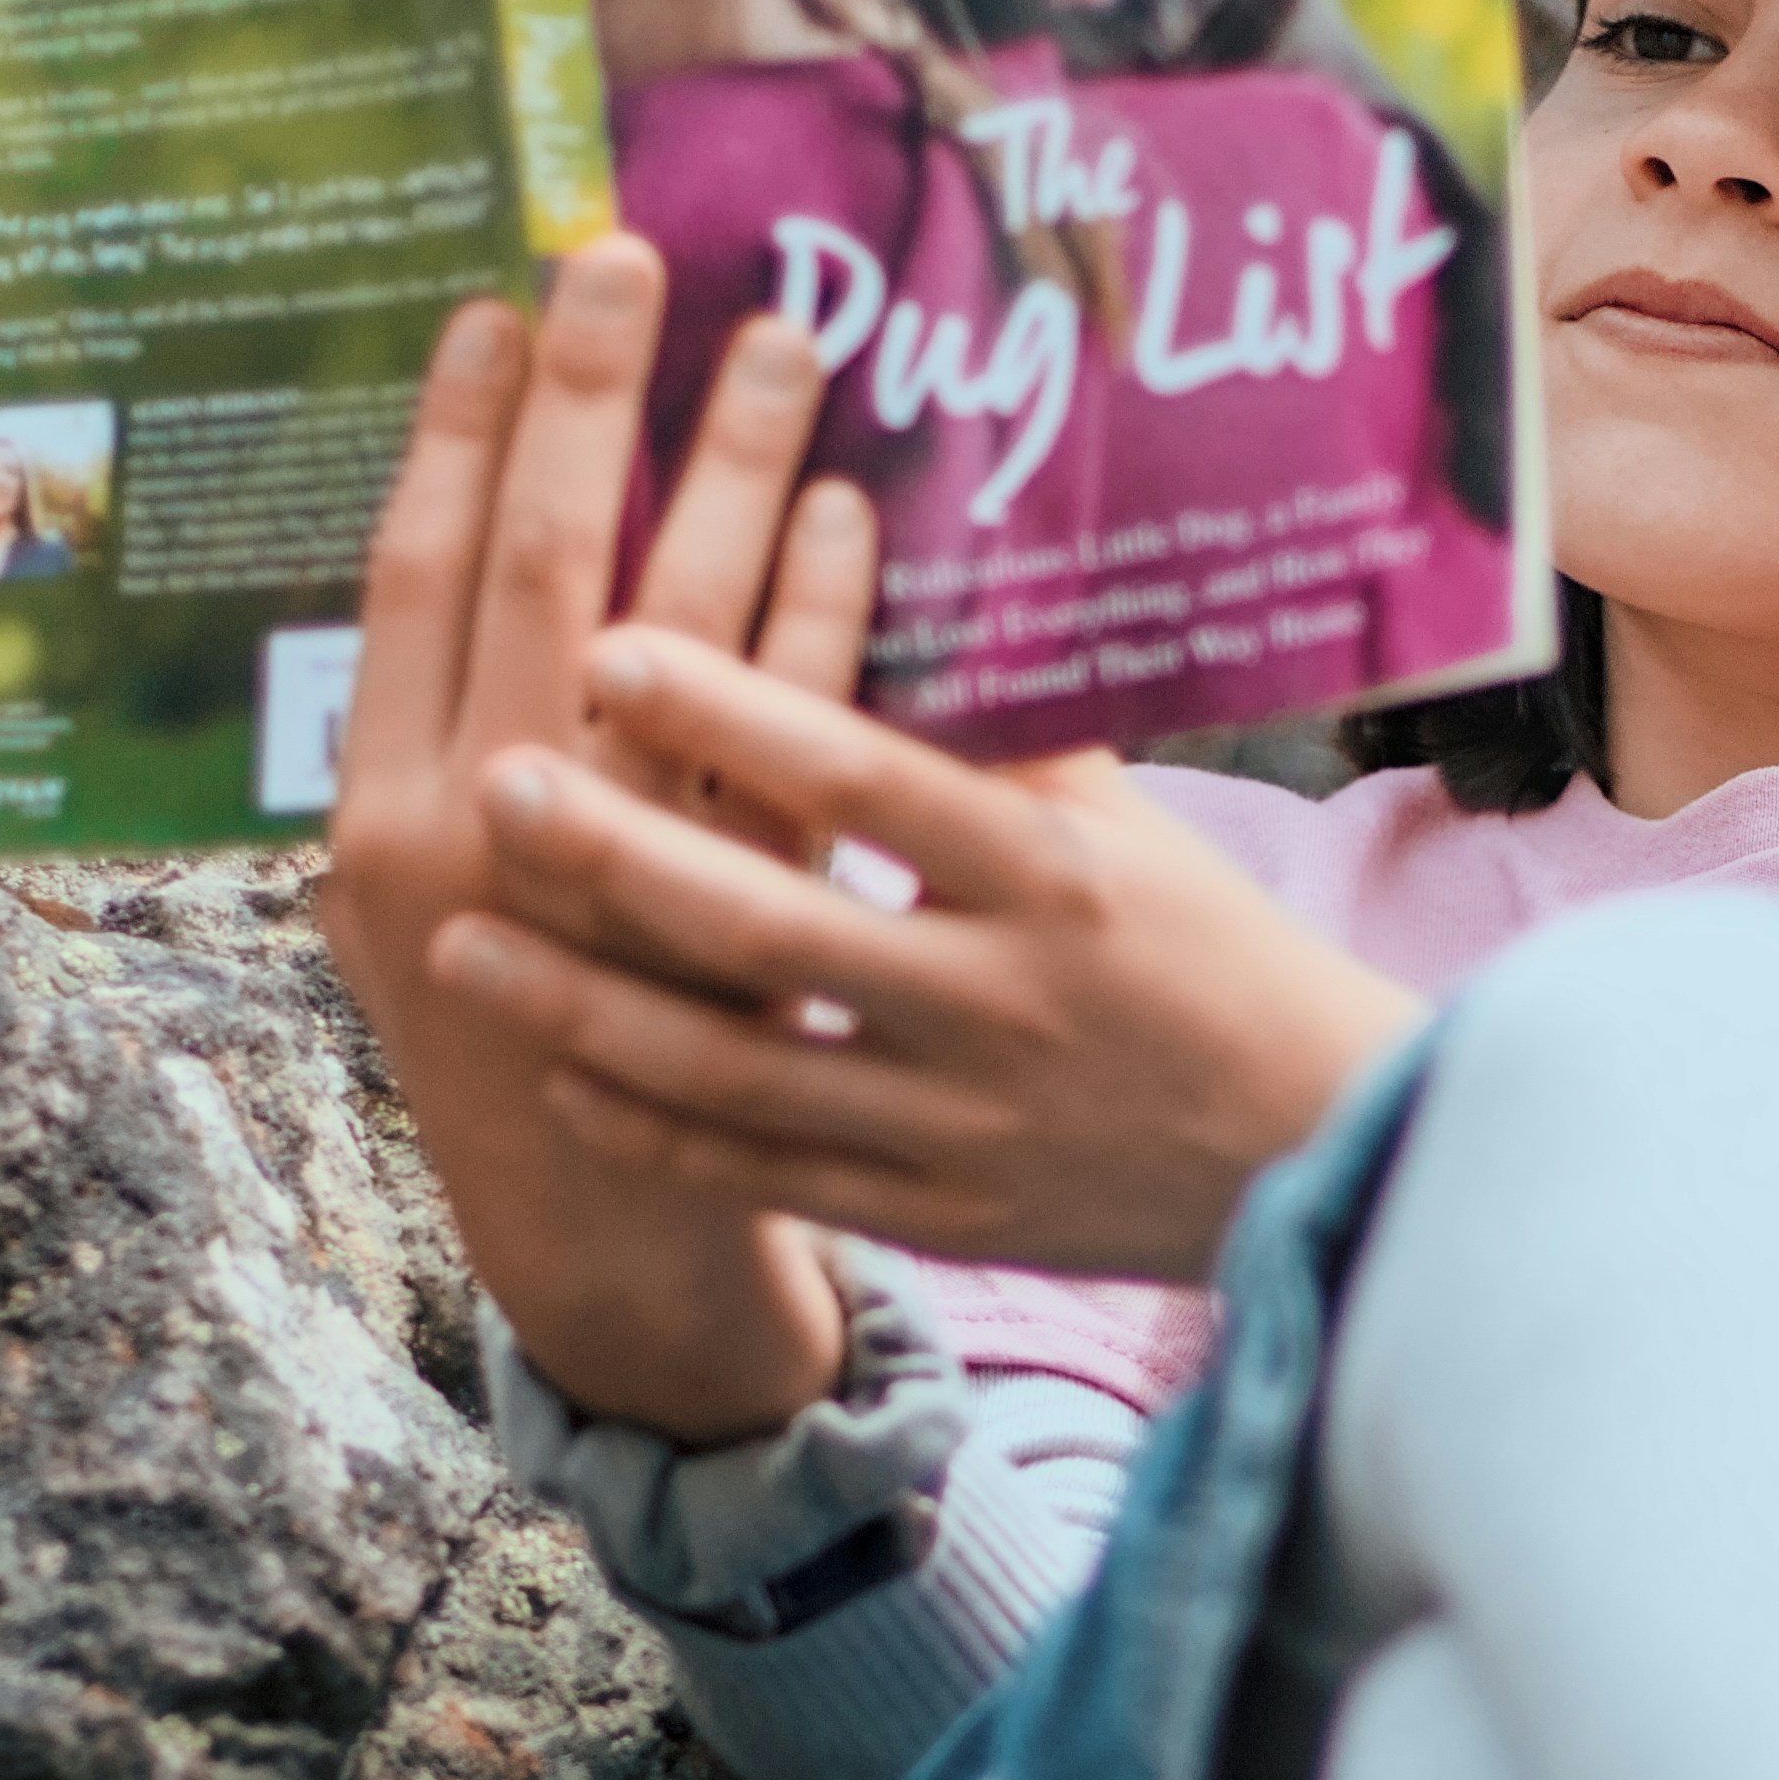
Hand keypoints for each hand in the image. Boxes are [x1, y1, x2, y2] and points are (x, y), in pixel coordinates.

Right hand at [319, 240, 867, 1439]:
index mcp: (382, 819)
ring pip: (670, 636)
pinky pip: (793, 740)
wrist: (610, 1228)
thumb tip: (494, 548)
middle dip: (584, 404)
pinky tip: (857, 513)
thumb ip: (452, 751)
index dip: (452, 436)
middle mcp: (483, 843)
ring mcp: (617, 886)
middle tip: (629, 259)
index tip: (495, 307)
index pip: (408, 581)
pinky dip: (823, 613)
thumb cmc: (529, 1027)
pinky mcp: (753, 922)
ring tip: (780, 344)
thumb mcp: (435, 902)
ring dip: (724, 474)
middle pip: (535, 572)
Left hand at [428, 631, 1425, 1284]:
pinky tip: (565, 1073)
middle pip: (777, 926)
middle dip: (621, 858)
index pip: (872, 779)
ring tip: (460, 944)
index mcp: (1057, 877)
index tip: (613, 641)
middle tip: (496, 785)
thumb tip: (884, 566)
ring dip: (589, 1007)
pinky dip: (660, 1128)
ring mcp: (963, 1120)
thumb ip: (1004, 729)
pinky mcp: (943, 1213)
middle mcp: (1002, 1000)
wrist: (1318, 1151)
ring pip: (742, 1068)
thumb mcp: (1135, 829)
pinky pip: (772, 1172)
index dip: (740, 710)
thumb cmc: (1211, 955)